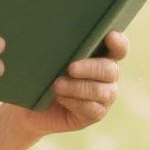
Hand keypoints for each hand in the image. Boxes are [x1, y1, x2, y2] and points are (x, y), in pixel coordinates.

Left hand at [5, 29, 128, 137]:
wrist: (31, 106)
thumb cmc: (39, 74)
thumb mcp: (47, 58)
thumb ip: (58, 48)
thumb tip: (55, 36)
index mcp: (101, 55)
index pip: (118, 47)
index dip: (118, 42)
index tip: (109, 36)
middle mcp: (107, 75)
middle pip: (110, 70)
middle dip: (90, 68)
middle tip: (70, 68)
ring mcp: (104, 96)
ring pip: (102, 91)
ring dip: (79, 88)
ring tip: (57, 85)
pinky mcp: (95, 114)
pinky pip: (92, 109)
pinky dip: (76, 103)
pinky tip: (61, 99)